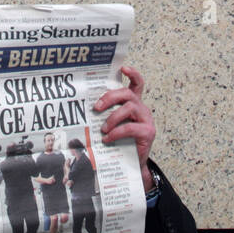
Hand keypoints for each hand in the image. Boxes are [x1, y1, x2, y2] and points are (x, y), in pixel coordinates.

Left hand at [95, 65, 155, 192]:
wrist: (132, 164)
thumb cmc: (120, 142)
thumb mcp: (113, 125)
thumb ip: (106, 115)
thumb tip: (85, 109)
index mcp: (134, 104)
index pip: (137, 84)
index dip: (132, 74)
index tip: (124, 68)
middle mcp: (142, 109)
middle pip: (127, 94)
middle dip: (110, 97)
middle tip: (96, 107)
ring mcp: (147, 120)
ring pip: (129, 108)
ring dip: (112, 117)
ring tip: (102, 129)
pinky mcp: (148, 132)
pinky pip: (130, 127)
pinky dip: (116, 132)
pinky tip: (108, 138)